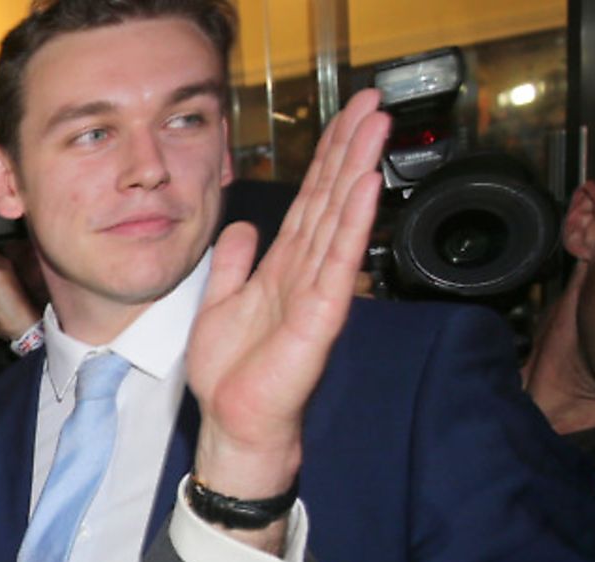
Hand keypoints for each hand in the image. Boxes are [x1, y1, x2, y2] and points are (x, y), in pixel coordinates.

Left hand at [185, 90, 389, 526]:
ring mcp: (317, 292)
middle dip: (351, 149)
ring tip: (376, 129)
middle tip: (374, 104)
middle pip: (332, 199)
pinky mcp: (320, 316)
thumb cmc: (231, 373)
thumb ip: (232, 262)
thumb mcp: (219, 302)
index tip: (346, 117)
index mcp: (283, 267)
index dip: (327, 158)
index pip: (310, 201)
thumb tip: (241, 226)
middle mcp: (306, 273)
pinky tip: (364, 187)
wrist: (235, 422)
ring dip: (358, 171)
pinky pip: (337, 261)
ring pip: (340, 220)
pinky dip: (351, 223)